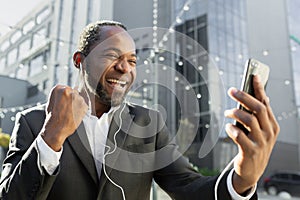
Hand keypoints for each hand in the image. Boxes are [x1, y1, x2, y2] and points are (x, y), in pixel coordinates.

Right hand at [41, 85, 87, 150]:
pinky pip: (84, 106)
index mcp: (59, 88)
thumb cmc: (52, 117)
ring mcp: (77, 98)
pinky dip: (81, 111)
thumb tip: (69, 90)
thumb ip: (59, 95)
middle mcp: (69, 91)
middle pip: (74, 93)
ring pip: (80, 100)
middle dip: (72, 100)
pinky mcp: (84, 105)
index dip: (66, 98)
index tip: (64, 104)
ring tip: (70, 113)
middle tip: (67, 109)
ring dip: (77, 105)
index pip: (67, 89)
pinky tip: (74, 116)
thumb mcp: (52, 102)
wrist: (56, 129)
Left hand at [224, 75, 279, 193]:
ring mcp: (261, 142)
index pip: (266, 102)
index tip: (253, 76)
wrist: (252, 171)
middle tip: (231, 90)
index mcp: (272, 125)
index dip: (259, 88)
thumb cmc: (253, 145)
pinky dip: (231, 129)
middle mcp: (269, 132)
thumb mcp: (259, 131)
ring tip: (227, 112)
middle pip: (258, 108)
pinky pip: (239, 135)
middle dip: (244, 96)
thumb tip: (252, 94)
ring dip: (235, 113)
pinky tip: (228, 127)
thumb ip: (257, 115)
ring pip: (248, 119)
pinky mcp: (251, 151)